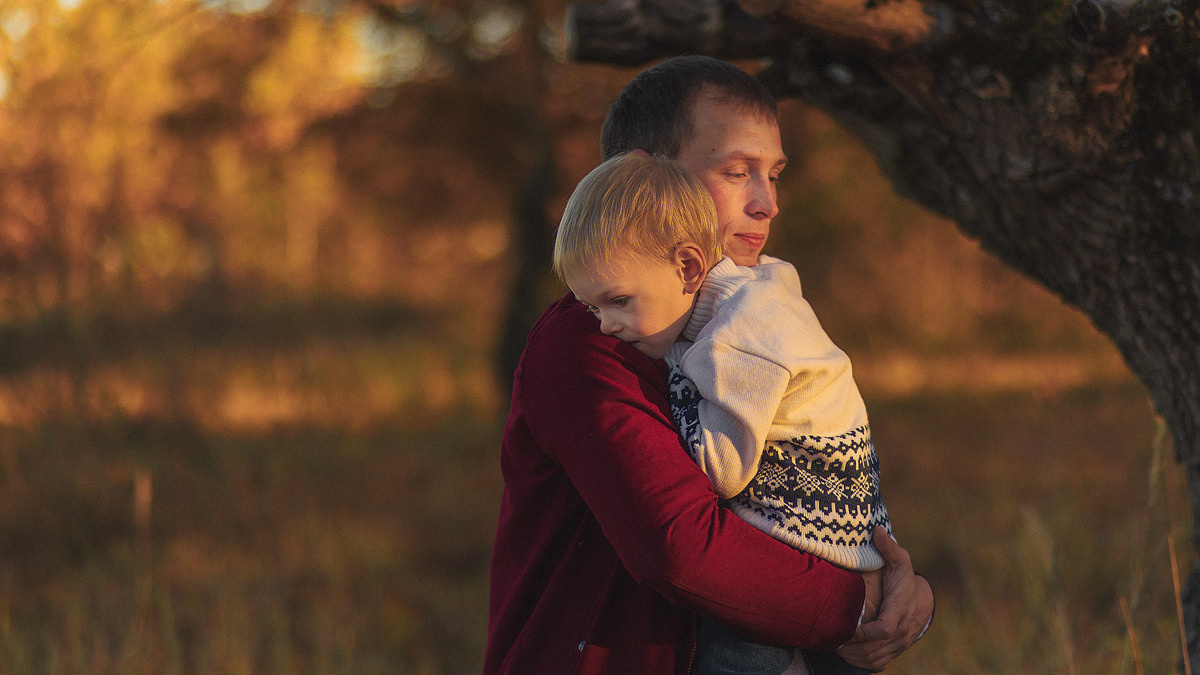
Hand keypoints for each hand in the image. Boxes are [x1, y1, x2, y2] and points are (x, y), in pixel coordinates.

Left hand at [837, 527, 933, 671]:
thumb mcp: (900, 561)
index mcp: (900, 609)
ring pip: (872, 658)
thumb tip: (877, 530)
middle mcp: (901, 631)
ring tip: (831, 645)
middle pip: (874, 647)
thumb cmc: (904, 580)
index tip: (847, 627)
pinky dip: (858, 663)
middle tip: (829, 637)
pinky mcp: (893, 652)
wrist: (921, 603)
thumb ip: (889, 547)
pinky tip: (842, 654)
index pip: (884, 628)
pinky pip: (875, 664)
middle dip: (851, 646)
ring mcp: (898, 644)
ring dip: (851, 656)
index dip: (865, 632)